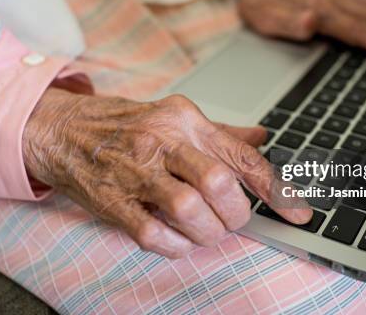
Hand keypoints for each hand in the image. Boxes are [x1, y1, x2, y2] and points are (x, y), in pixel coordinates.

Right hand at [23, 88, 311, 257]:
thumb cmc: (127, 127)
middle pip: (218, 182)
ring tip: (206, 231)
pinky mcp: (113, 201)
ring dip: (207, 232)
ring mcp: (135, 172)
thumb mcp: (176, 118)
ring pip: (188, 210)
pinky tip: (179, 240)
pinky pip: (154, 235)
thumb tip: (263, 136)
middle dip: (236, 213)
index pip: (242, 155)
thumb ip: (222, 133)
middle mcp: (162, 141)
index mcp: (185, 119)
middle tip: (233, 220)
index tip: (299, 212)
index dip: (277, 189)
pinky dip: (176, 246)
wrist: (65, 131)